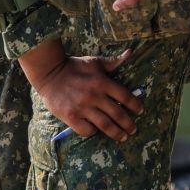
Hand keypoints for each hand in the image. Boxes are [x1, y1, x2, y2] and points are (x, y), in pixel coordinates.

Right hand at [23, 47, 141, 140]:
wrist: (49, 73)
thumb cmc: (74, 66)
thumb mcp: (95, 62)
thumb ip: (113, 62)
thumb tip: (130, 52)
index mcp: (103, 82)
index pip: (125, 96)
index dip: (135, 105)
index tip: (141, 111)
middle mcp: (94, 96)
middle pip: (117, 114)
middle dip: (128, 124)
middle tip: (134, 130)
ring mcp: (82, 107)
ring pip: (104, 125)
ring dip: (116, 133)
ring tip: (123, 137)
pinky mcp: (70, 116)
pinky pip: (86, 130)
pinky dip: (94, 132)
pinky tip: (98, 131)